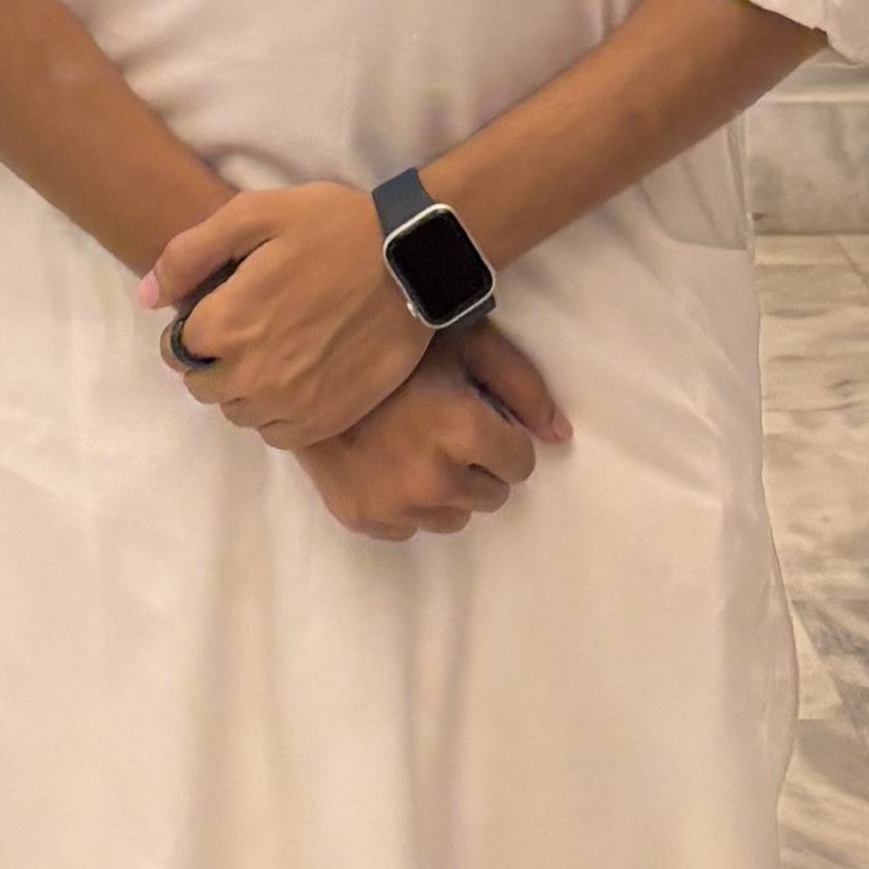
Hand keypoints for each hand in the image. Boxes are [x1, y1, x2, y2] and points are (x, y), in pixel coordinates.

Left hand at [144, 180, 424, 447]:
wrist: (412, 262)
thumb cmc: (332, 228)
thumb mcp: (254, 214)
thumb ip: (190, 254)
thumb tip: (147, 297)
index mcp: (227, 324)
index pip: (178, 348)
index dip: (194, 324)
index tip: (219, 305)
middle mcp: (251, 375)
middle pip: (204, 386)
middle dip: (213, 358)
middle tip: (248, 325)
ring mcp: (290, 405)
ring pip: (239, 412)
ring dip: (243, 387)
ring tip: (274, 348)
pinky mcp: (325, 421)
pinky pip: (277, 433)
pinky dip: (277, 411)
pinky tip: (297, 375)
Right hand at [295, 320, 572, 546]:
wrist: (307, 365)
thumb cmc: (396, 346)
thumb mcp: (468, 342)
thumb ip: (522, 384)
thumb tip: (560, 436)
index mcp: (464, 430)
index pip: (520, 464)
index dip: (503, 436)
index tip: (477, 415)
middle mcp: (434, 478)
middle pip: (491, 496)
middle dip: (478, 465)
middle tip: (444, 428)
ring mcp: (398, 505)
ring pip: (454, 517)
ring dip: (447, 488)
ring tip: (415, 444)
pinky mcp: (367, 521)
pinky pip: (413, 526)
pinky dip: (409, 502)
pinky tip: (387, 462)